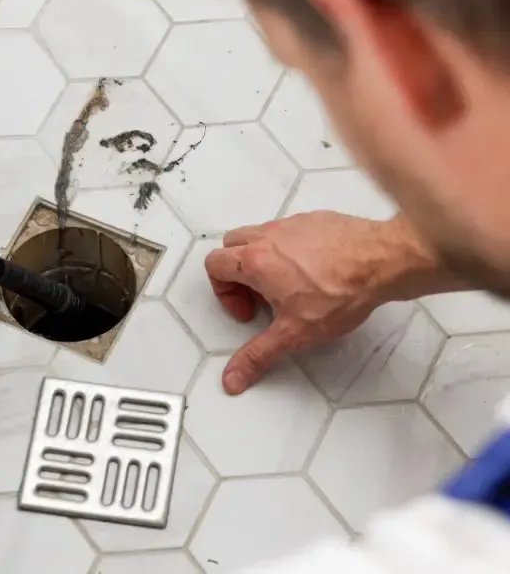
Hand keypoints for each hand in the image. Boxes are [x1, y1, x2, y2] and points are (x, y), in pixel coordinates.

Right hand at [205, 211, 445, 394]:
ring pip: (259, 235)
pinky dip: (289, 249)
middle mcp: (268, 236)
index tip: (249, 311)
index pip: (214, 265)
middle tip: (260, 297)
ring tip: (288, 286)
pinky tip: (314, 271)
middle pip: (231, 245)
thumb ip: (257, 356)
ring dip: (262, 259)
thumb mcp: (294, 334)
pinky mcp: (314, 219)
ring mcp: (291, 224)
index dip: (224, 292)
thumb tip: (232, 378)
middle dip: (237, 272)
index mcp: (254, 261)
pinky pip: (288, 231)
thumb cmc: (341, 292)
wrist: (383, 261)